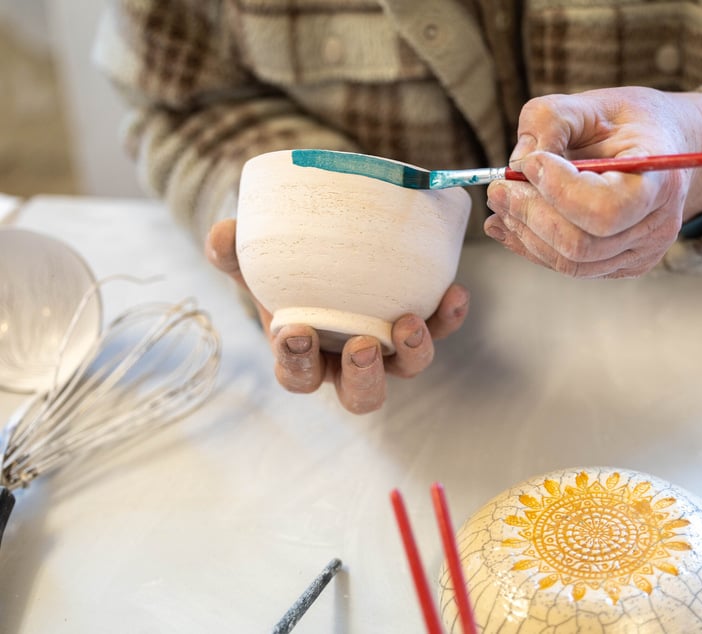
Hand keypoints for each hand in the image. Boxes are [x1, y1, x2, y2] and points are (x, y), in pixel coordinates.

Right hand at [205, 218, 468, 413]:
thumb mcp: (256, 262)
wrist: (323, 251)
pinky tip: (455, 293)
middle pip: (361, 394)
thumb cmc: (286, 271)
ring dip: (412, 351)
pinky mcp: (421, 323)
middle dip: (363, 376)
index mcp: (307, 359)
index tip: (296, 333)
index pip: (299, 376)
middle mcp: (350, 363)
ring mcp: (389, 348)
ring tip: (410, 322)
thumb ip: (235, 252)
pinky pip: (440, 328)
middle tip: (363, 346)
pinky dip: (448, 316)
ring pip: (406, 368)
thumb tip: (221, 235)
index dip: (297, 363)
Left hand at [484, 87, 701, 277]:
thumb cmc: (626, 122)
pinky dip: (531, 245)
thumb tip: (517, 165)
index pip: (606, 210)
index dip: (560, 191)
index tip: (531, 162)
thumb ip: (550, 121)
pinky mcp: (619, 266)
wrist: (660, 147)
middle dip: (530, 215)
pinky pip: (569, 266)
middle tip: (496, 189)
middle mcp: (657, 227)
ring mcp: (640, 254)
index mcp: (660, 181)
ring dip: (525, 233)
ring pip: (570, 261)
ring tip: (499, 202)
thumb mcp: (589, 103)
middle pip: (581, 244)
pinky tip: (508, 222)